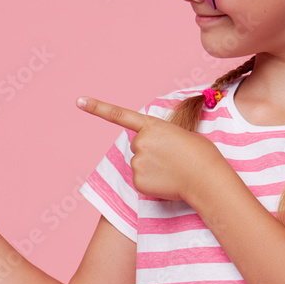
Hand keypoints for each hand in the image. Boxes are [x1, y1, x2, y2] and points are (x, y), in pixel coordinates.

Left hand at [76, 96, 228, 203]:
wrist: (205, 176)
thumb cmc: (200, 154)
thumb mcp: (180, 135)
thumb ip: (160, 138)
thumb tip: (151, 154)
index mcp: (151, 126)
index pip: (119, 115)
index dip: (97, 107)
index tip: (79, 101)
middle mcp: (140, 142)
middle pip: (138, 146)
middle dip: (151, 152)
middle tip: (172, 157)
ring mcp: (137, 162)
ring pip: (140, 164)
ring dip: (153, 167)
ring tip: (173, 169)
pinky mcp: (138, 181)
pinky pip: (141, 181)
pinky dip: (153, 183)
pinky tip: (168, 181)